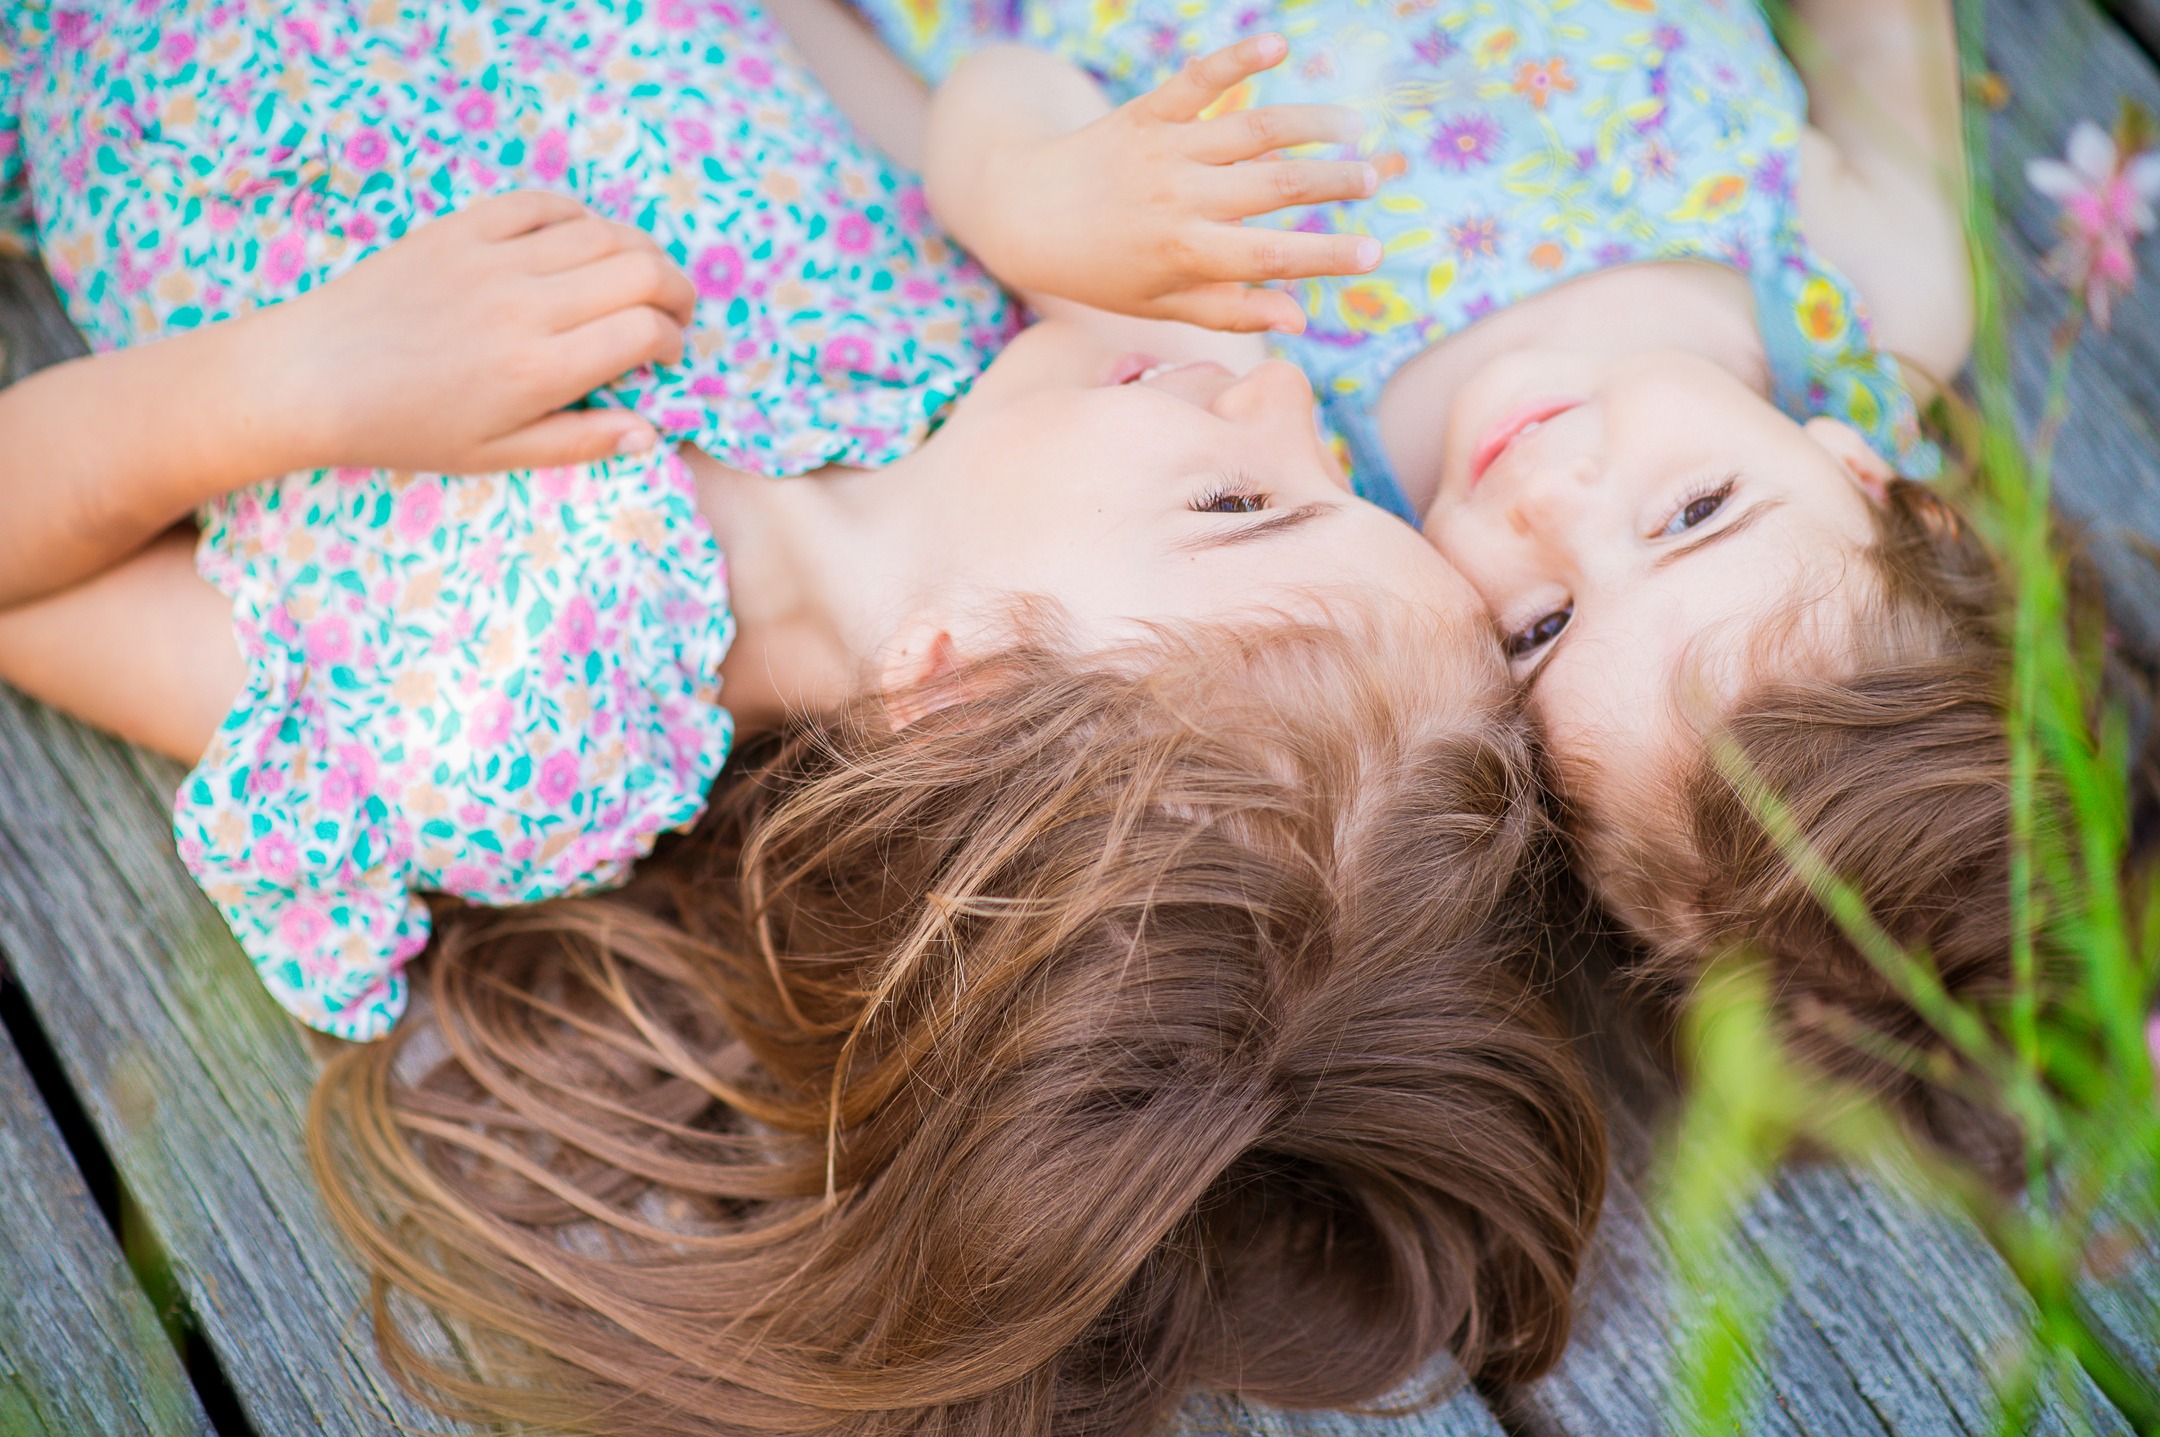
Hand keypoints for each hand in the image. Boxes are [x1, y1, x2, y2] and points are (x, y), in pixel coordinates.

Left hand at [262, 191, 696, 472]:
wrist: (313, 376)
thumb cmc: (405, 427)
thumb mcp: (495, 456)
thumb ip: (579, 441)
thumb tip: (650, 431)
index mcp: (538, 370)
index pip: (644, 331)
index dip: (671, 340)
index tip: (664, 354)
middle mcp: (524, 306)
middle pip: (640, 271)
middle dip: (676, 291)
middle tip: (673, 312)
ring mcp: (492, 258)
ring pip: (602, 232)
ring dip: (638, 252)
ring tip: (638, 277)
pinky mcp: (461, 229)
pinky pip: (543, 204)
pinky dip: (578, 217)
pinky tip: (582, 242)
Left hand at [972, 35, 1379, 333]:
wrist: (1024, 214)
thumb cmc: (1099, 270)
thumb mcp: (1158, 305)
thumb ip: (1229, 311)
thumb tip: (1299, 319)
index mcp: (1185, 254)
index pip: (1271, 256)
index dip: (1325, 257)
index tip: (1373, 254)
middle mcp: (1179, 199)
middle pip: (1275, 185)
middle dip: (1333, 181)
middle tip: (1378, 177)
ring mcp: (1164, 150)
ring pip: (1252, 130)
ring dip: (1311, 124)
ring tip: (1355, 129)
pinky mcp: (1146, 112)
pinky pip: (1198, 80)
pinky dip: (1237, 59)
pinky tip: (1278, 46)